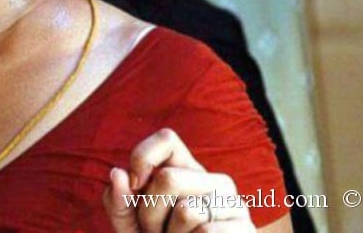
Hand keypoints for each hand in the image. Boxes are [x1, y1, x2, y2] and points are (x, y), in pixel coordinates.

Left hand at [102, 128, 254, 231]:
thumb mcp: (131, 225)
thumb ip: (119, 202)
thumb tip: (117, 174)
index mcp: (186, 170)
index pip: (167, 139)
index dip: (143, 158)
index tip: (135, 185)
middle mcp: (212, 180)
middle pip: (169, 178)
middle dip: (149, 212)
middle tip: (153, 231)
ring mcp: (233, 204)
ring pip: (187, 211)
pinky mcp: (245, 229)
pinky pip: (206, 232)